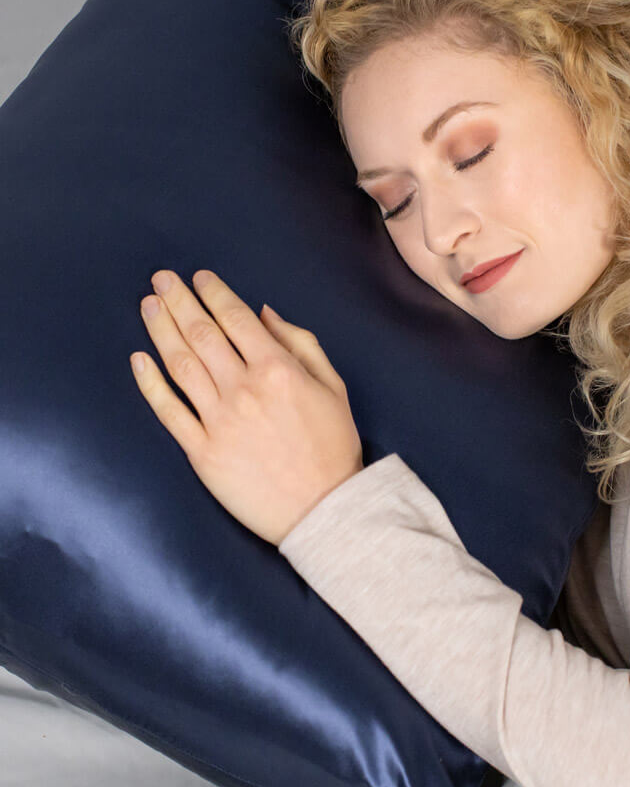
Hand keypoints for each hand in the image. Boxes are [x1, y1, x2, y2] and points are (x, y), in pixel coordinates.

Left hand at [130, 268, 363, 545]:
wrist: (323, 508)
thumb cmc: (333, 446)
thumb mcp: (334, 387)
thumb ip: (301, 345)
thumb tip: (265, 314)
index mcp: (278, 370)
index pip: (236, 320)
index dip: (214, 293)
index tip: (199, 277)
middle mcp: (243, 389)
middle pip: (201, 334)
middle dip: (180, 301)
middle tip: (162, 278)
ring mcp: (218, 420)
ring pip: (180, 364)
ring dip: (161, 330)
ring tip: (149, 304)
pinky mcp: (201, 451)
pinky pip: (168, 410)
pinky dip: (150, 382)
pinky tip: (139, 359)